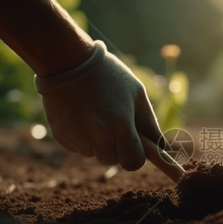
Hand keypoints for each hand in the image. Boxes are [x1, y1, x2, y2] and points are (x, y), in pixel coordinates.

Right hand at [35, 41, 162, 170]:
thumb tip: (160, 147)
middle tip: (114, 125)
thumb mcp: (136, 93)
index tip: (135, 146)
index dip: (136, 156)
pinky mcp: (61, 135)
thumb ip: (150, 124)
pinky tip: (81, 115)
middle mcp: (99, 134)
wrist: (68, 60)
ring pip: (94, 154)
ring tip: (96, 115)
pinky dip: (82, 138)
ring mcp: (78, 136)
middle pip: (113, 160)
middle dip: (116, 148)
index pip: (133, 162)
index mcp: (121, 124)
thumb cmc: (109, 75)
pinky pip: (78, 147)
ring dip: (98, 143)